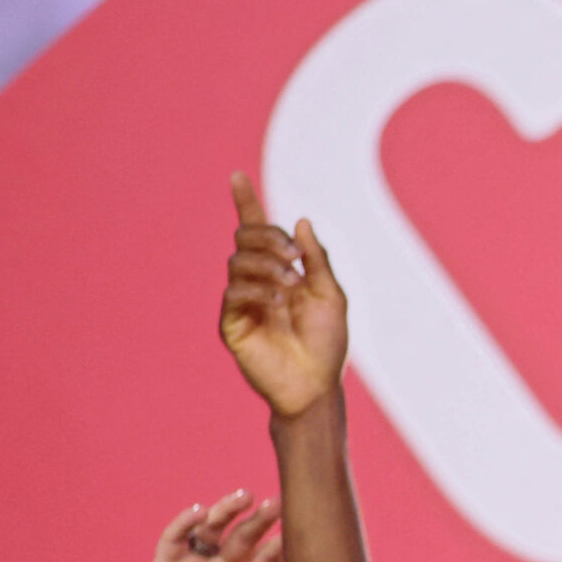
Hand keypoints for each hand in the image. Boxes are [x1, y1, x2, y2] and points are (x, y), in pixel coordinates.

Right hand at [122, 492, 284, 561]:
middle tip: (279, 502)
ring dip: (226, 511)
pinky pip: (174, 539)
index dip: (281, 543)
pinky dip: (184, 523)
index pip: (266, 558)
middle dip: (260, 520)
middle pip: (243, 538)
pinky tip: (200, 511)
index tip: (301, 527)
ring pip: (211, 530)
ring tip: (244, 496)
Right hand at [220, 172, 346, 419]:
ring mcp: (241, 302)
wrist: (317, 385)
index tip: (237, 176)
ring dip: (268, 265)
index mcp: (278, 271)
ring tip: (292, 285)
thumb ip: (316, 259)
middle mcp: (255, 282)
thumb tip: (301, 221)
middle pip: (244, 238)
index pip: (255, 231)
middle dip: (268, 237)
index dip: (246, 203)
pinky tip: (278, 301)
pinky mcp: (231, 324)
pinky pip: (233, 292)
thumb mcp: (330, 295)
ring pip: (238, 262)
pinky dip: (257, 289)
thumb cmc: (326, 343)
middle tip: (295, 256)